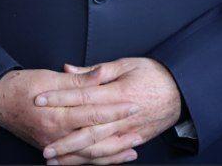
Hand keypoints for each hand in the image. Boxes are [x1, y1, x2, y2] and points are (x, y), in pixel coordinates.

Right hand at [0, 68, 139, 151]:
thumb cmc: (23, 86)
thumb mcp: (50, 78)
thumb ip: (78, 81)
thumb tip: (101, 74)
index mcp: (57, 114)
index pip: (93, 114)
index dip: (115, 110)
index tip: (133, 105)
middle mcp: (55, 135)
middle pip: (94, 140)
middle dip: (119, 136)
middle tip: (140, 131)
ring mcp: (53, 145)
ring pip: (88, 155)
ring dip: (112, 154)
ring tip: (133, 149)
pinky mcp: (51, 149)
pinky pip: (77, 160)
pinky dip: (96, 160)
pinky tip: (111, 158)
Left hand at [35, 58, 183, 164]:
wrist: (182, 91)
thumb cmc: (153, 74)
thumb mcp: (126, 64)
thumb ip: (95, 70)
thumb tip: (68, 68)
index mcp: (118, 92)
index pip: (82, 96)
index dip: (59, 99)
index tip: (39, 101)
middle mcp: (122, 115)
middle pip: (88, 130)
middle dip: (64, 141)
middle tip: (43, 147)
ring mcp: (129, 131)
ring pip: (98, 148)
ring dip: (76, 156)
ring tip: (56, 161)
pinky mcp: (135, 139)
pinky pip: (112, 154)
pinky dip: (96, 161)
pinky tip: (80, 164)